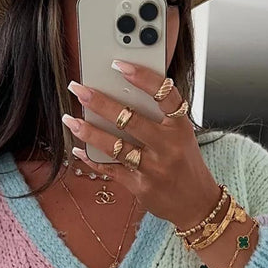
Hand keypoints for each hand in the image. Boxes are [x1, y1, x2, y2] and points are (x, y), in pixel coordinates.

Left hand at [62, 62, 221, 230]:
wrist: (197, 203)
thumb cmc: (186, 163)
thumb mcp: (182, 136)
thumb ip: (160, 117)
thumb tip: (123, 92)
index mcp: (180, 127)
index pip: (164, 95)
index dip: (142, 77)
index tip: (119, 65)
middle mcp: (167, 146)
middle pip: (130, 120)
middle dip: (100, 102)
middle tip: (79, 89)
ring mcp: (153, 168)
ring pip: (114, 146)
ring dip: (88, 131)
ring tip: (70, 119)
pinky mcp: (140, 186)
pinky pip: (110, 169)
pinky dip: (92, 159)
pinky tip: (78, 149)